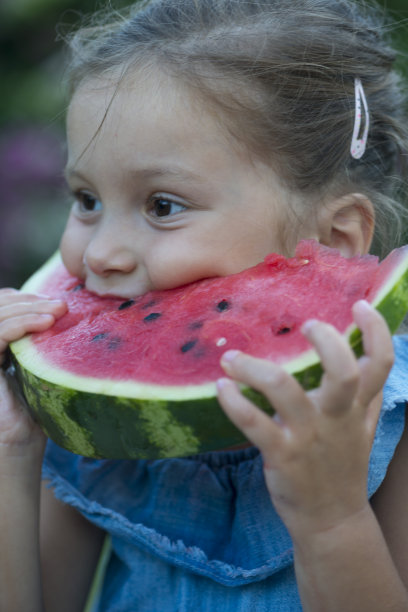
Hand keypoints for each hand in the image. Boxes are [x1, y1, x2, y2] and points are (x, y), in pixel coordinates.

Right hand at [0, 289, 66, 454]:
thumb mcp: (40, 370)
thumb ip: (41, 343)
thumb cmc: (34, 417)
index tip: (56, 303)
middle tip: (61, 304)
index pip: (0, 307)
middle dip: (29, 300)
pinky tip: (46, 323)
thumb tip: (63, 311)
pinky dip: (21, 323)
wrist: (18, 453)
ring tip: (59, 311)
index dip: (23, 298)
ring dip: (28, 308)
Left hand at [216, 300, 393, 539]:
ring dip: (253, 368)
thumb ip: (365, 396)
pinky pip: (254, 423)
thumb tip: (365, 357)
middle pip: (343, 372)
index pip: (380, 364)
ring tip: (231, 358)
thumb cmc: (342, 465)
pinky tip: (222, 388)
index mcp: (357, 408)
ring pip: (284, 390)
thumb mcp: (362, 429)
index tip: (360, 306)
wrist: (331, 520)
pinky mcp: (281, 455)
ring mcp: (308, 436)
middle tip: (305, 325)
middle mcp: (336, 417)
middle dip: (325, 341)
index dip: (377, 331)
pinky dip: (234, 402)